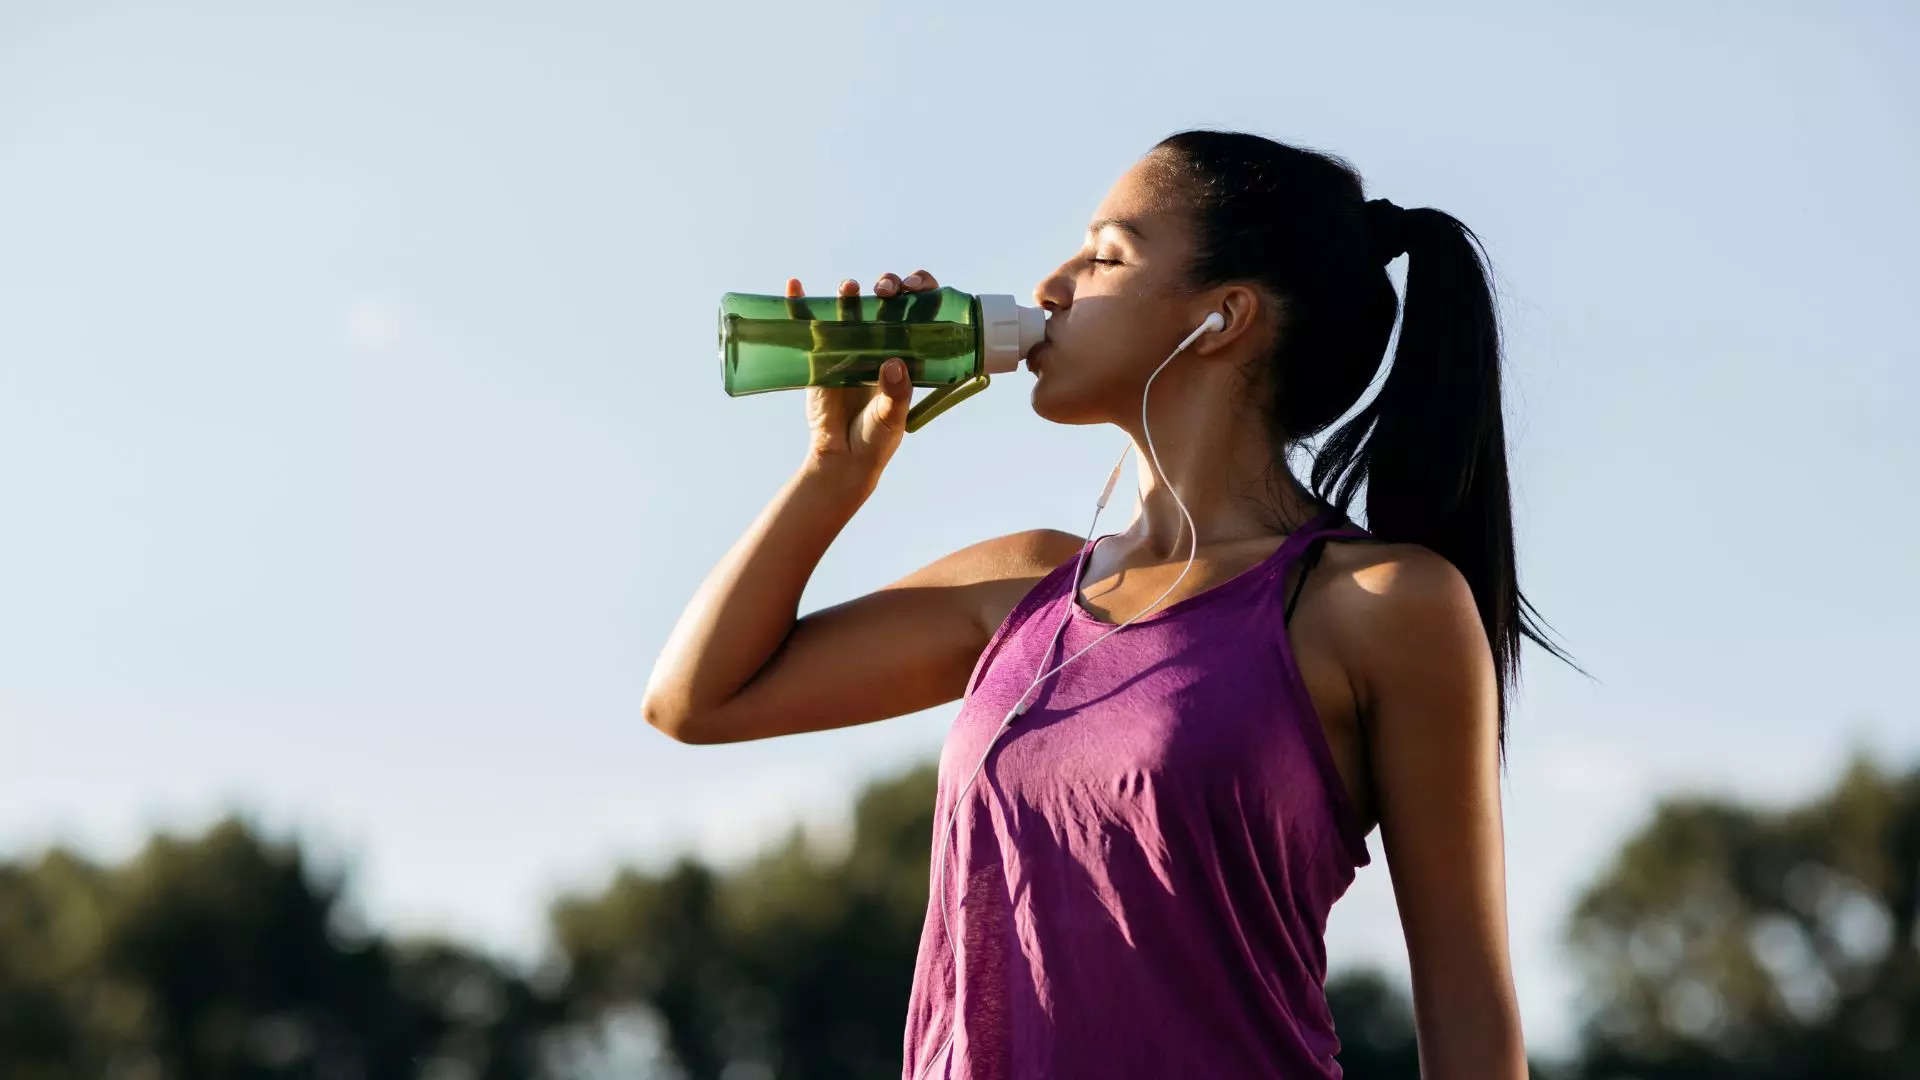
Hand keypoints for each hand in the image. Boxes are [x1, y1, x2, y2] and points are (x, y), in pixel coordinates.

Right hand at [792, 269, 939, 487]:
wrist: (843, 456)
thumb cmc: (876, 437)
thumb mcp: (892, 417)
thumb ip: (896, 393)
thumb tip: (893, 364)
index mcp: (906, 352)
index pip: (919, 312)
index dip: (921, 291)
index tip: (915, 288)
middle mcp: (880, 342)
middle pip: (886, 302)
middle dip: (888, 287)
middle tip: (885, 291)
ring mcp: (849, 345)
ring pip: (850, 308)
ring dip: (849, 293)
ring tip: (849, 287)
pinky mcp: (820, 355)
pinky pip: (810, 325)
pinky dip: (800, 304)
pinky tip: (795, 287)